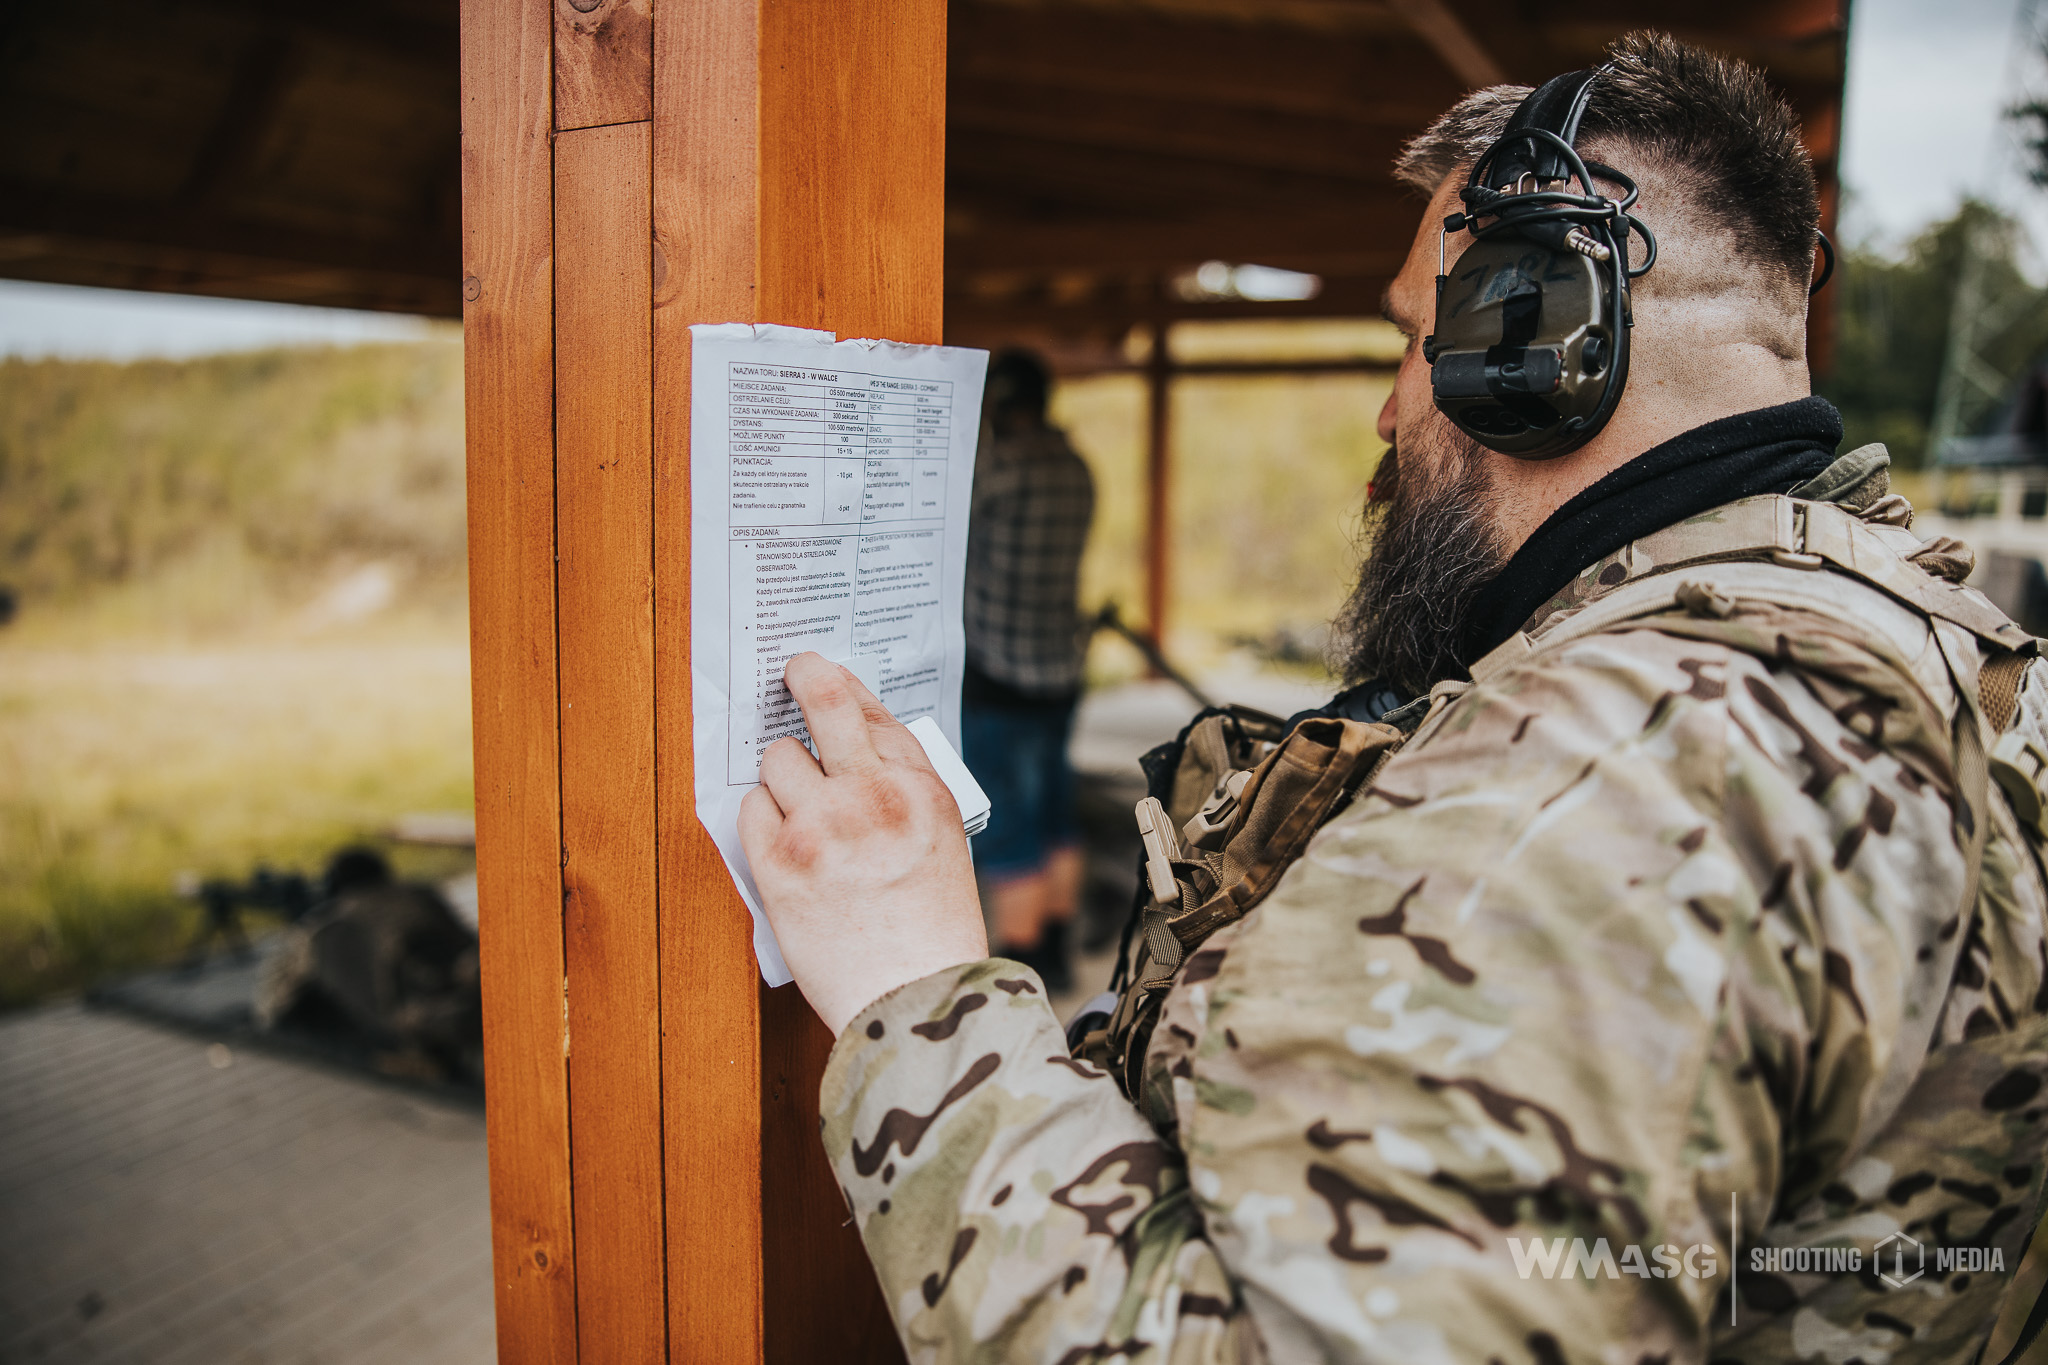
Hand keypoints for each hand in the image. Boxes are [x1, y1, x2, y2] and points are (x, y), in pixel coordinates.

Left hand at [739, 653, 988, 1034]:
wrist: (917, 999)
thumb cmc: (933, 929)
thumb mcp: (944, 841)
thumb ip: (905, 788)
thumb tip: (857, 744)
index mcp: (921, 789)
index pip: (873, 712)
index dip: (842, 687)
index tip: (822, 675)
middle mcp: (872, 796)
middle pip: (824, 702)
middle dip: (804, 677)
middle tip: (791, 672)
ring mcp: (822, 828)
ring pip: (777, 759)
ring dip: (783, 777)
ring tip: (799, 810)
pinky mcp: (780, 866)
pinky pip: (750, 810)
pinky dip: (761, 820)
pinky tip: (784, 843)